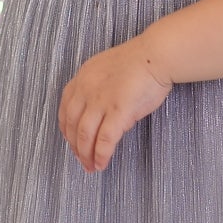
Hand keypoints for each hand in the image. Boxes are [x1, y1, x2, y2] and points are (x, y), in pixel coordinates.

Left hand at [58, 39, 174, 172]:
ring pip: (84, 135)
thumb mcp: (107, 69)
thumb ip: (98, 89)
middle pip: (72, 124)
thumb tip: (101, 113)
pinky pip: (105, 139)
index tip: (71, 141)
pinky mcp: (118, 111)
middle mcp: (86, 89)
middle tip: (81, 160)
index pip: (65, 108)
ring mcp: (101, 100)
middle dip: (75, 146)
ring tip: (91, 166)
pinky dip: (101, 154)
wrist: (157, 55)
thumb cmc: (140, 62)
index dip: (66, 129)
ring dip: (86, 154)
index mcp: (83, 77)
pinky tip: (101, 163)